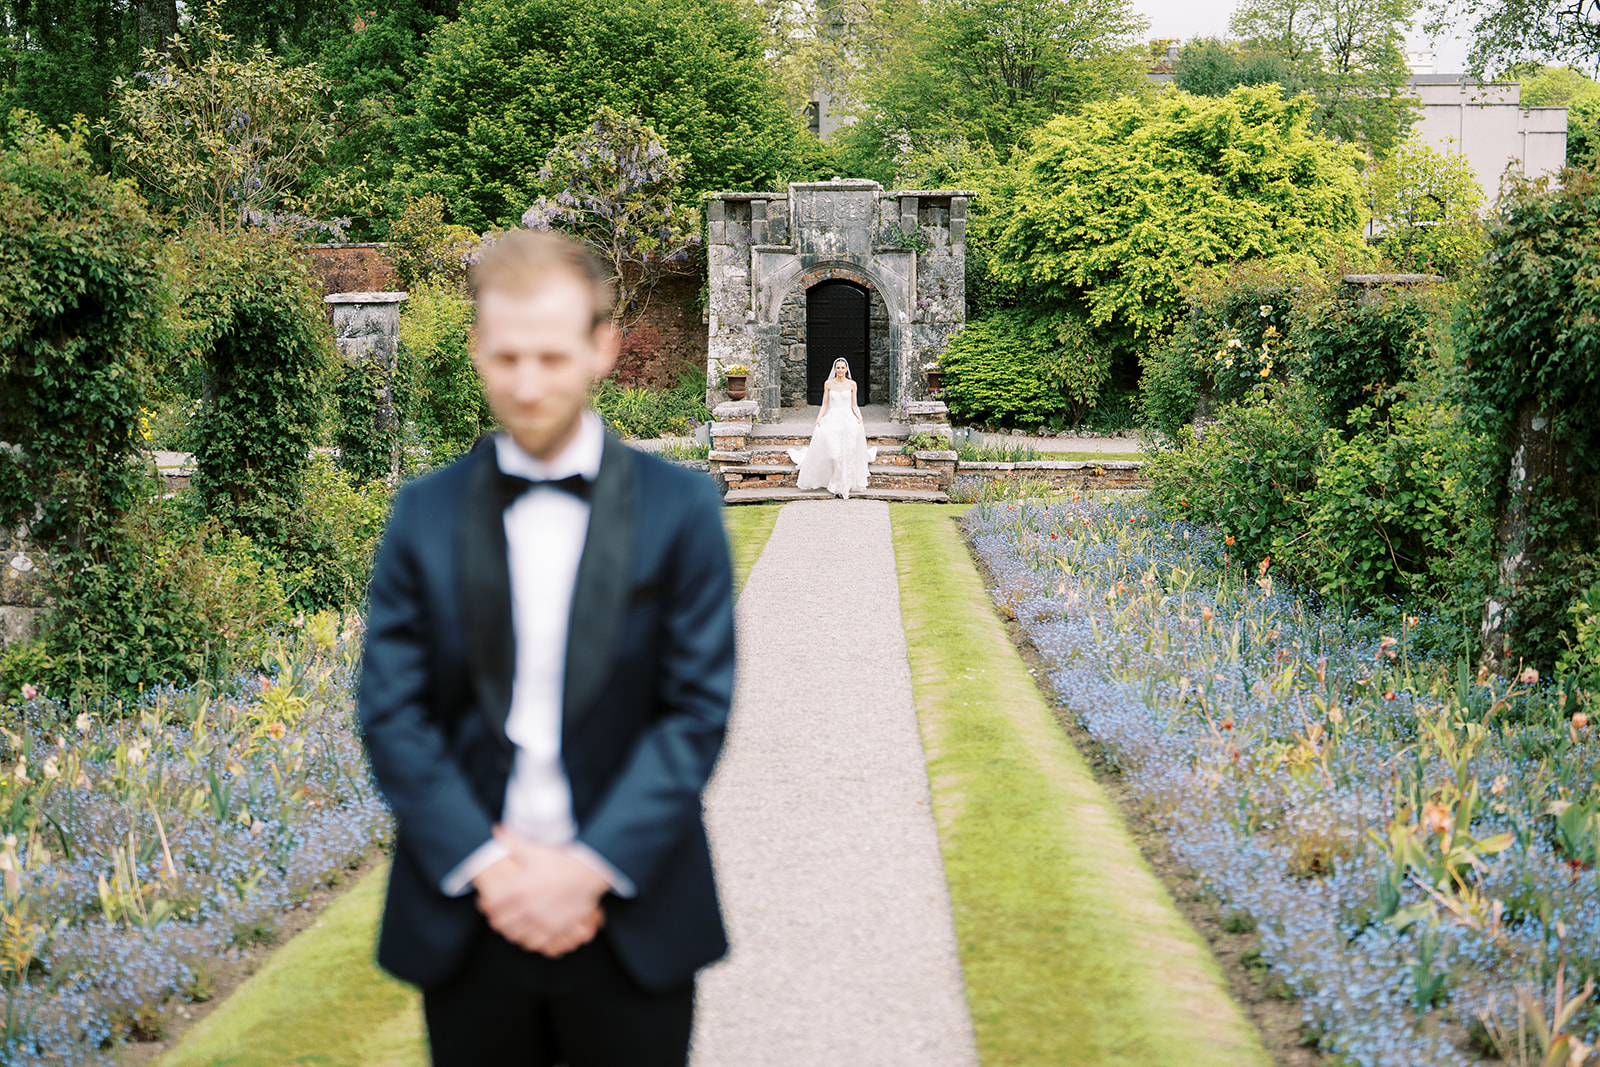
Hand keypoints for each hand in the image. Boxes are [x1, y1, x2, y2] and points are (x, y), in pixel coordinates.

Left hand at [474, 829, 610, 956]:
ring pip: (516, 935)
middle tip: (499, 912)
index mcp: (517, 889)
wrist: (590, 873)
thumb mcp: (533, 848)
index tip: (487, 901)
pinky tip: (530, 931)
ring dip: (511, 930)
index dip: (486, 905)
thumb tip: (496, 830)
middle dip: (497, 918)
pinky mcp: (555, 929)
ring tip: (513, 922)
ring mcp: (541, 921)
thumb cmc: (562, 859)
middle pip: (501, 923)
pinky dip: (528, 939)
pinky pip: (535, 942)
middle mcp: (527, 908)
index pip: (491, 906)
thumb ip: (511, 840)